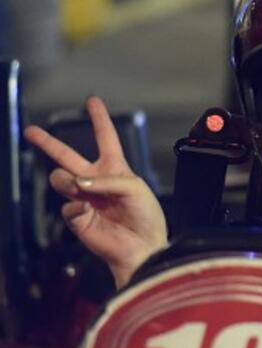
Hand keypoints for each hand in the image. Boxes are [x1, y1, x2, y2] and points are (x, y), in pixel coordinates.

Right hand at [24, 97, 167, 287]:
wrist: (142, 247)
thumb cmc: (145, 217)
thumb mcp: (135, 188)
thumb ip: (108, 180)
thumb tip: (77, 181)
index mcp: (115, 168)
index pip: (106, 138)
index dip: (99, 118)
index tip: (92, 100)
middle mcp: (96, 180)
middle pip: (67, 156)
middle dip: (47, 143)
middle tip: (31, 131)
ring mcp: (83, 198)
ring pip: (61, 178)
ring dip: (69, 180)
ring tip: (82, 189)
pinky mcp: (75, 217)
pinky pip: (67, 205)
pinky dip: (78, 206)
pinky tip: (89, 212)